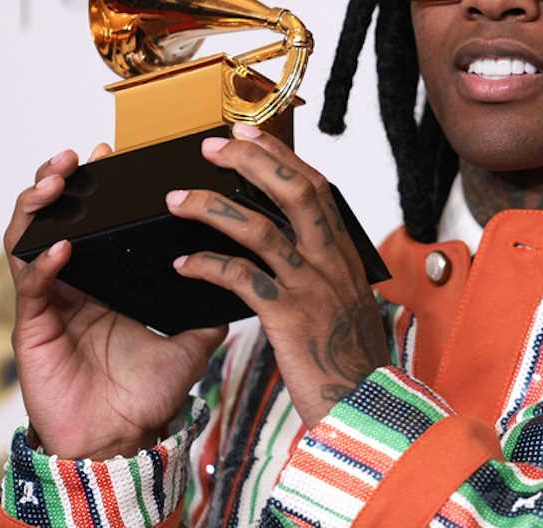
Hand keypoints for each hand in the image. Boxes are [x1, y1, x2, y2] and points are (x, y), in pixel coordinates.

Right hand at [4, 144, 227, 458]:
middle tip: (81, 155)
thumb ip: (212, 302)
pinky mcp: (34, 328)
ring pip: (29, 240)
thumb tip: (249, 269)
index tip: (119, 153)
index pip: (99, 220)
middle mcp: (75, 282)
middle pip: (56, 217)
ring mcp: (52, 301)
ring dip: (39, 207)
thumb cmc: (147, 393)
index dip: (103, 186)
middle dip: (62, 180)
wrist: (122, 442)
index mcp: (108, 278)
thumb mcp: (193, 338)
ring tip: (57, 181)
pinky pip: (32, 288)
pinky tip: (61, 247)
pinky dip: (44, 264)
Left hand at [168, 123, 388, 427]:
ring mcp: (313, 287)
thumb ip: (322, 273)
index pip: (316, 188)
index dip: (281, 156)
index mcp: (343, 255)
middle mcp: (332, 262)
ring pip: (263, 228)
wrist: (366, 408)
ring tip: (177, 199)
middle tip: (211, 145)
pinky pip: (243, 279)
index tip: (249, 134)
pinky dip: (209, 265)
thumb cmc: (349, 360)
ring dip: (214, 208)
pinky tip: (183, 264)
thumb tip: (295, 252)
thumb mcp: (344, 304)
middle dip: (251, 162)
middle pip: (296, 192)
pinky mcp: (290, 317)